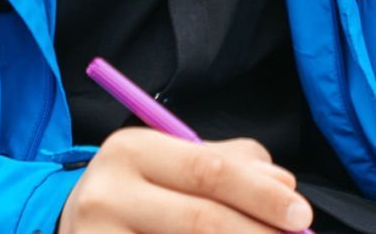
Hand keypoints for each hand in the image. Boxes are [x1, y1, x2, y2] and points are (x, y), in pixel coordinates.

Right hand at [57, 128, 314, 233]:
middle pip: (202, 219)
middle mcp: (106, 194)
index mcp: (131, 150)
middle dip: (259, 233)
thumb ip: (231, 163)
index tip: (301, 214)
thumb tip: (284, 185)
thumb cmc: (139, 194)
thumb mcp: (174, 163)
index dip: (261, 194)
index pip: (209, 171)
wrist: (74, 229)